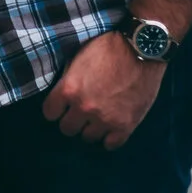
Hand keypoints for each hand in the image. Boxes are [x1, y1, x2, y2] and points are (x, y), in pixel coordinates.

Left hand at [40, 30, 164, 149]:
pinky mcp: (126, 126)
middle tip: (80, 113)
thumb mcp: (77, 57)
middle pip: (67, 129)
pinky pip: (111, 144)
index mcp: (69, 89)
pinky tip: (111, 127)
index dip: (55, 109)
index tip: (61, 107)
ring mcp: (106, 119)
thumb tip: (60, 94)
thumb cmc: (108, 48)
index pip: (50, 113)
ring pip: (88, 138)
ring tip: (97, 118)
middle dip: (72, 120)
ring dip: (91, 129)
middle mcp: (84, 108)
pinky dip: (109, 137)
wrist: (141, 49)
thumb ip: (67, 79)